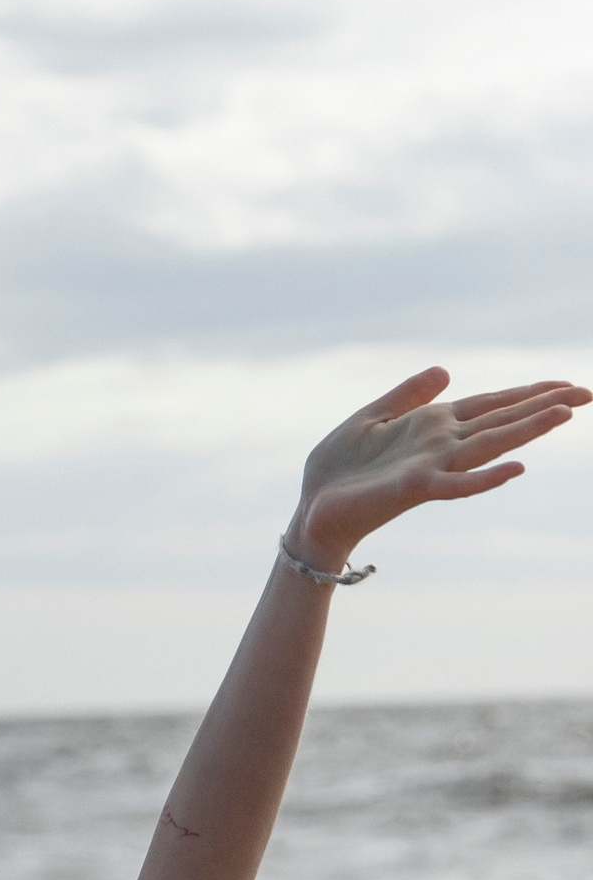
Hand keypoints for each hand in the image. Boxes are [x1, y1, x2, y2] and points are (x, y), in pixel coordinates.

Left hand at [288, 364, 588, 571]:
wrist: (313, 508)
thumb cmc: (340, 469)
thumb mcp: (372, 417)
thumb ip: (408, 395)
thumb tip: (446, 371)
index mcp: (433, 425)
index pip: (491, 404)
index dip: (528, 392)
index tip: (567, 383)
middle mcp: (441, 445)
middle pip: (501, 419)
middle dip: (543, 405)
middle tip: (588, 392)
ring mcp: (431, 467)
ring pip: (488, 445)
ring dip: (526, 431)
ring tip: (564, 413)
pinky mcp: (412, 488)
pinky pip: (455, 484)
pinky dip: (486, 478)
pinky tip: (516, 467)